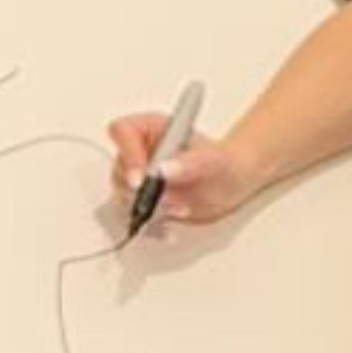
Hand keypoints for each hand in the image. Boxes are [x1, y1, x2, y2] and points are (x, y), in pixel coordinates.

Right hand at [109, 113, 263, 225]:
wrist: (232, 184)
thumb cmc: (223, 163)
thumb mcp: (213, 159)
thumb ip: (190, 163)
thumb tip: (164, 170)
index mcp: (150, 129)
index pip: (122, 132)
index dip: (127, 154)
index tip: (139, 178)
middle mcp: (139, 151)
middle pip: (120, 168)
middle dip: (138, 188)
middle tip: (161, 199)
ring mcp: (139, 177)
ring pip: (123, 193)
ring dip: (147, 207)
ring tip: (178, 208)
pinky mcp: (142, 199)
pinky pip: (135, 213)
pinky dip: (151, 222)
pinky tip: (170, 222)